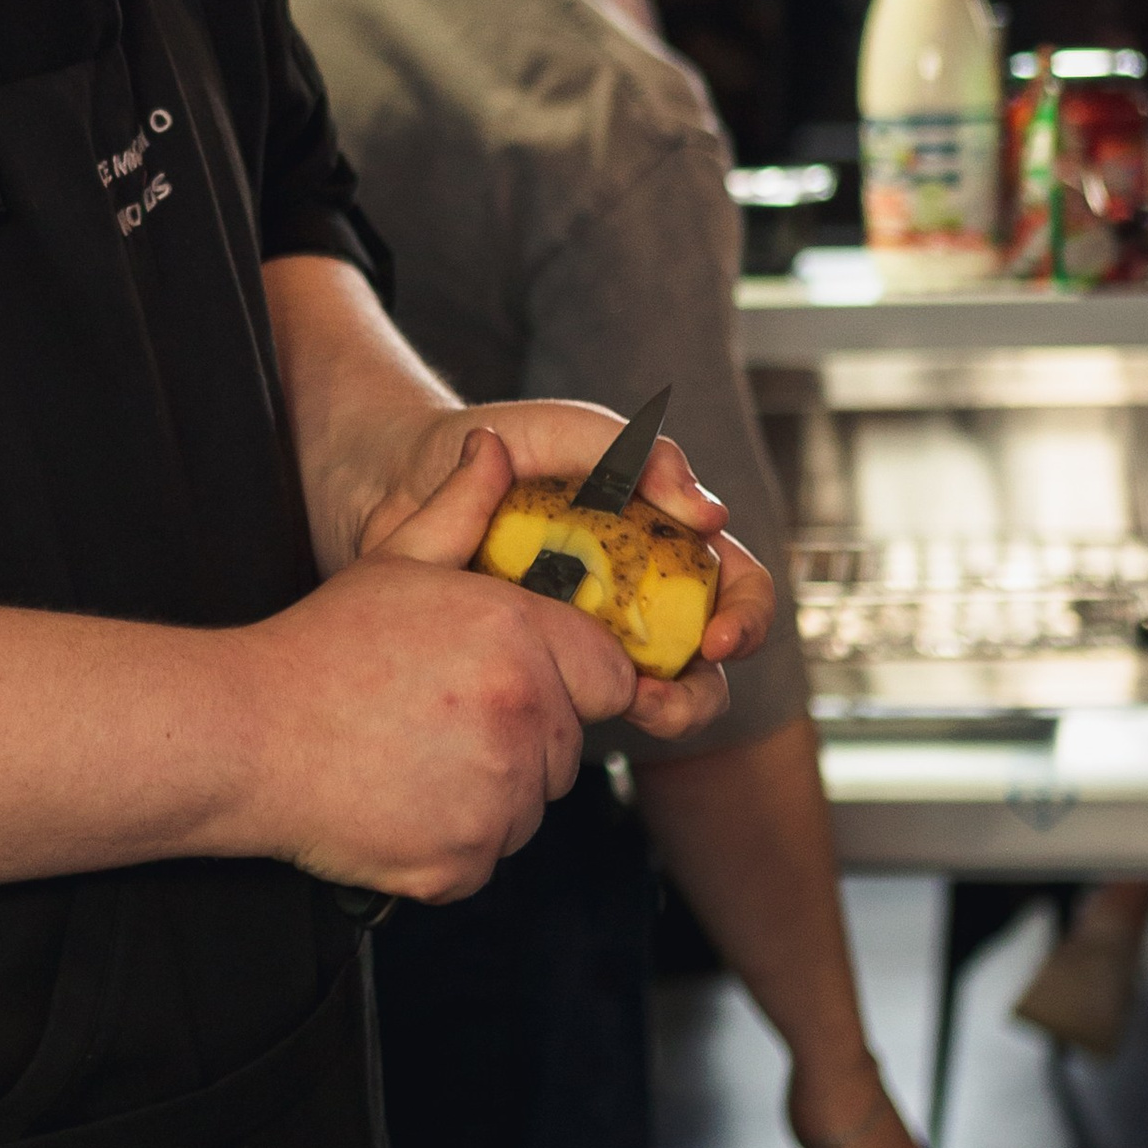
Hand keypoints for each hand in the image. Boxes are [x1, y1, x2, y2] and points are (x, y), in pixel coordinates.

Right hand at [235, 434, 642, 902]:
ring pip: (531, 804)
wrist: (244, 734)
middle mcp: (522, 716)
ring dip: (490, 790)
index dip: (567, 679)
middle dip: (523, 735)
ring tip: (412, 757)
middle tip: (440, 719)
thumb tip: (497, 450)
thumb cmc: (320, 645)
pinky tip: (399, 801)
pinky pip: (487, 853)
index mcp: (518, 636)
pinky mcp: (465, 860)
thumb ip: (461, 507)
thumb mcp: (395, 562)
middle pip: (567, 745)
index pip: (609, 676)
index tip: (513, 683)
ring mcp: (497, 797)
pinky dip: (453, 840)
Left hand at [353, 400, 773, 754]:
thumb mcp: (570, 432)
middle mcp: (640, 592)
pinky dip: (584, 714)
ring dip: (659, 714)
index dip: (745, 615)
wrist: (402, 477)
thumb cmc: (501, 446)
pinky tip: (563, 708)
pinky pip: (577, 703)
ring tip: (630, 708)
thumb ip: (638, 455)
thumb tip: (710, 516)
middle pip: (707, 659)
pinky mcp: (542, 663)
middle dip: (702, 690)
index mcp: (663, 538)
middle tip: (664, 694)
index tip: (717, 637)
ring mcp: (591, 635)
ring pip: (656, 696)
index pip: (735, 582)